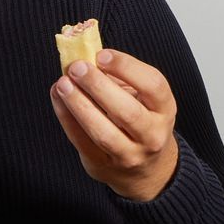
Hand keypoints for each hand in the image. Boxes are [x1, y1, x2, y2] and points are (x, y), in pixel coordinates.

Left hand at [50, 48, 180, 201]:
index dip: (127, 68)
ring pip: (103, 131)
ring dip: (79, 105)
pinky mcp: (104, 165)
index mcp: (165, 110)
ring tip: (63, 84)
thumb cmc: (141, 121)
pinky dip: (67, 118)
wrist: (147, 169)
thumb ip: (121, 78)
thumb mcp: (143, 99)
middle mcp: (152, 135)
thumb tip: (89, 57)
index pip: (153, 86)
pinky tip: (58, 99)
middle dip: (98, 86)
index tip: (102, 55)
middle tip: (77, 67)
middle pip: (127, 111)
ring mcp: (129, 155)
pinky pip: (82, 142)